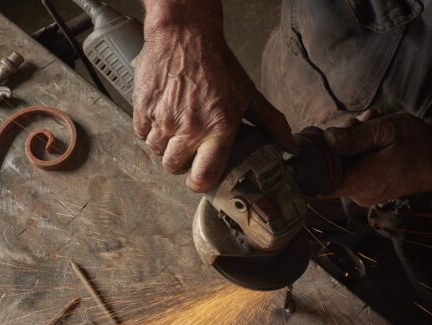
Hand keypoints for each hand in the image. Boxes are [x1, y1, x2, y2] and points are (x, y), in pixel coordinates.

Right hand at [133, 26, 293, 191]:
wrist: (184, 35)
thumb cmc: (217, 64)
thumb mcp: (248, 94)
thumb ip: (270, 123)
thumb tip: (290, 146)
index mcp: (217, 129)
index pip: (203, 177)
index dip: (200, 183)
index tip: (201, 178)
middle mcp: (188, 128)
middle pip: (174, 167)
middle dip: (181, 162)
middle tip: (189, 146)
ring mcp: (163, 120)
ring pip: (157, 151)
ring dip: (165, 144)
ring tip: (176, 126)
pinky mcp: (143, 109)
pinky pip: (141, 134)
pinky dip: (150, 129)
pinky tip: (162, 115)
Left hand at [325, 113, 431, 205]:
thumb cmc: (418, 145)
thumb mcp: (386, 131)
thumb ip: (354, 137)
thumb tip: (326, 138)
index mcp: (359, 182)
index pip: (317, 181)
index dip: (314, 158)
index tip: (319, 136)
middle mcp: (358, 194)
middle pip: (331, 167)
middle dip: (340, 140)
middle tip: (360, 120)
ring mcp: (364, 193)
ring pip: (343, 165)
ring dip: (352, 142)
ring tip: (372, 122)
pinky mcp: (370, 189)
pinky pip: (355, 168)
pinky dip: (360, 150)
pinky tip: (375, 135)